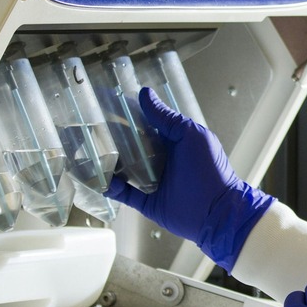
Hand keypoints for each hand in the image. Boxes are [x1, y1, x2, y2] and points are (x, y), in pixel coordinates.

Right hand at [105, 87, 272, 269]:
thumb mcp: (191, 135)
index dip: (129, 115)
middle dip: (114, 138)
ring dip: (110, 162)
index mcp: (174, 142)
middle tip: (90, 127)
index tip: (108, 103)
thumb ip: (167, 118)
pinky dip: (112, 187)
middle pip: (133, 146)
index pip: (147, 124)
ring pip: (126, 169)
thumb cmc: (210, 170)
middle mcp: (163, 160)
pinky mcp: (149, 202)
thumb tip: (145, 94)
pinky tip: (101, 178)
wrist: (217, 212)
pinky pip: (125, 194)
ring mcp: (155, 181)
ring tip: (90, 152)